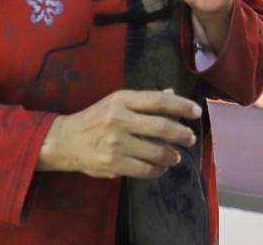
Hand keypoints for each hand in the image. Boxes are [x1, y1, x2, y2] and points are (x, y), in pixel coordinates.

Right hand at [38, 89, 200, 178]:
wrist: (65, 141)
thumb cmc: (95, 118)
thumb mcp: (116, 101)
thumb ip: (144, 100)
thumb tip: (172, 93)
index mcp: (122, 99)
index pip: (159, 100)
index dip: (181, 105)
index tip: (197, 111)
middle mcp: (119, 119)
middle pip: (162, 126)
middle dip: (182, 133)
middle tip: (191, 138)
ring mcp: (116, 143)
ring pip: (156, 151)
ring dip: (172, 155)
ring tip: (176, 156)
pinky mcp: (113, 164)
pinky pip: (144, 169)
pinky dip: (157, 169)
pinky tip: (161, 168)